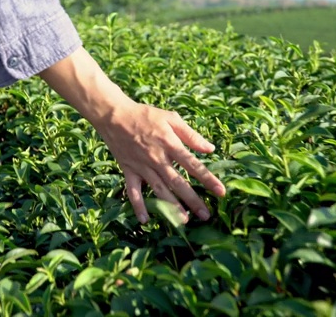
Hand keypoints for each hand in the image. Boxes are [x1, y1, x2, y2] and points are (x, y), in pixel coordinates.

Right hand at [94, 102, 224, 223]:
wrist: (114, 116)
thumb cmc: (145, 115)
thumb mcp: (170, 118)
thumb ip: (191, 135)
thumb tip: (210, 149)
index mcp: (170, 144)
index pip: (193, 165)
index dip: (208, 179)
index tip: (221, 192)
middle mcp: (157, 159)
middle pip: (178, 182)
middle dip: (192, 200)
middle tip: (206, 215)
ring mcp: (142, 167)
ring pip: (159, 190)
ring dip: (171, 206)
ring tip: (184, 220)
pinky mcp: (128, 171)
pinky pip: (133, 191)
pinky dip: (138, 206)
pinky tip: (145, 220)